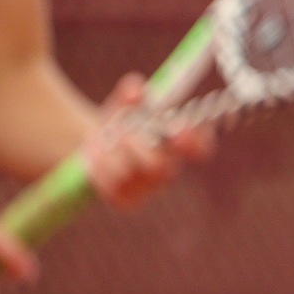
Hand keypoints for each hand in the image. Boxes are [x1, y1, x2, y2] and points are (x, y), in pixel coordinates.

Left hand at [85, 74, 213, 210]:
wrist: (96, 146)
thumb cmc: (120, 122)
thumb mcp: (124, 104)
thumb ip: (130, 93)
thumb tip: (135, 91)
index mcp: (177, 146)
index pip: (200, 149)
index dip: (195, 141)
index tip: (178, 126)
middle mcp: (168, 171)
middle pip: (163, 168)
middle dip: (138, 146)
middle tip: (122, 131)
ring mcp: (147, 189)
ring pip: (130, 176)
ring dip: (111, 153)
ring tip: (99, 138)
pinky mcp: (126, 202)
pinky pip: (112, 188)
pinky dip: (98, 167)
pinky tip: (93, 154)